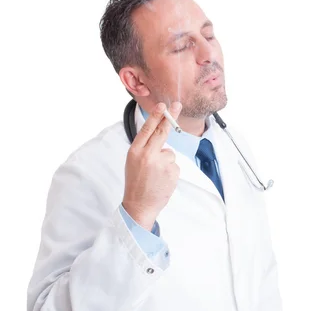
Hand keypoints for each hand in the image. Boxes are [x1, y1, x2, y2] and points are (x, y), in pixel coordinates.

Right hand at [122, 102, 181, 230]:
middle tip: (177, 106)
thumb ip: (145, 148)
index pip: (147, 129)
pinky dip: (170, 171)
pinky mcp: (172, 171)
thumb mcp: (133, 161)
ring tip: (155, 175)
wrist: (139, 205)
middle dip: (170, 117)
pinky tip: (162, 180)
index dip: (155, 116)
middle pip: (163, 132)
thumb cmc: (136, 182)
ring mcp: (161, 163)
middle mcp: (148, 155)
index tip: (162, 105)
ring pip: (170, 153)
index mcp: (135, 151)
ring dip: (166, 162)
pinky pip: (174, 165)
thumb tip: (160, 135)